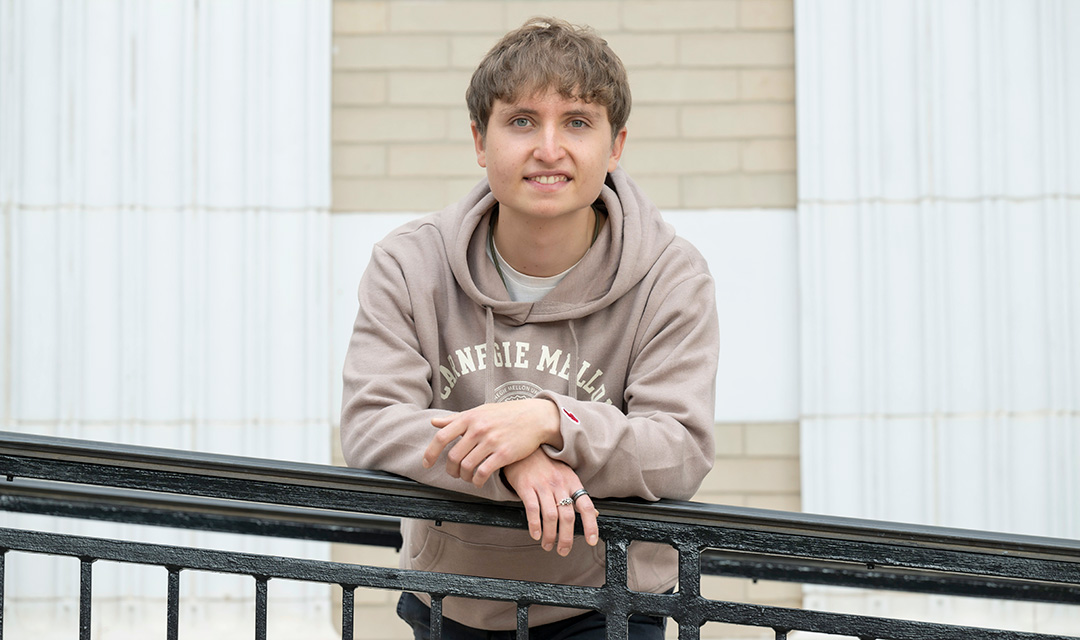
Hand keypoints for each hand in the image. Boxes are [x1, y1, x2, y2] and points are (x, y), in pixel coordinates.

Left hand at [423, 399, 561, 486]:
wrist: (534, 416)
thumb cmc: (506, 413)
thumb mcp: (480, 411)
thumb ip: (456, 419)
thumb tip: (433, 423)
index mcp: (469, 418)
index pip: (441, 437)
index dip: (430, 453)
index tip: (426, 464)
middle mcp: (478, 429)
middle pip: (453, 457)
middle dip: (450, 470)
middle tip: (454, 474)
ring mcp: (491, 441)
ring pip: (467, 467)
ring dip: (464, 477)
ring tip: (467, 477)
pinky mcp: (504, 454)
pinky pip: (483, 473)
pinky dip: (477, 481)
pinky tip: (478, 481)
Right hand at [502, 449, 598, 555]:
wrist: (524, 448)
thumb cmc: (546, 464)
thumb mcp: (566, 475)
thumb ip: (578, 495)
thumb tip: (595, 514)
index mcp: (572, 481)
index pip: (586, 505)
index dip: (591, 525)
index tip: (591, 541)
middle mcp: (559, 484)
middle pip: (567, 516)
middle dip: (566, 538)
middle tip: (563, 550)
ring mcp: (542, 485)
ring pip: (550, 516)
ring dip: (550, 535)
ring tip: (547, 545)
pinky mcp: (525, 486)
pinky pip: (532, 509)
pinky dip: (534, 525)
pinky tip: (535, 534)